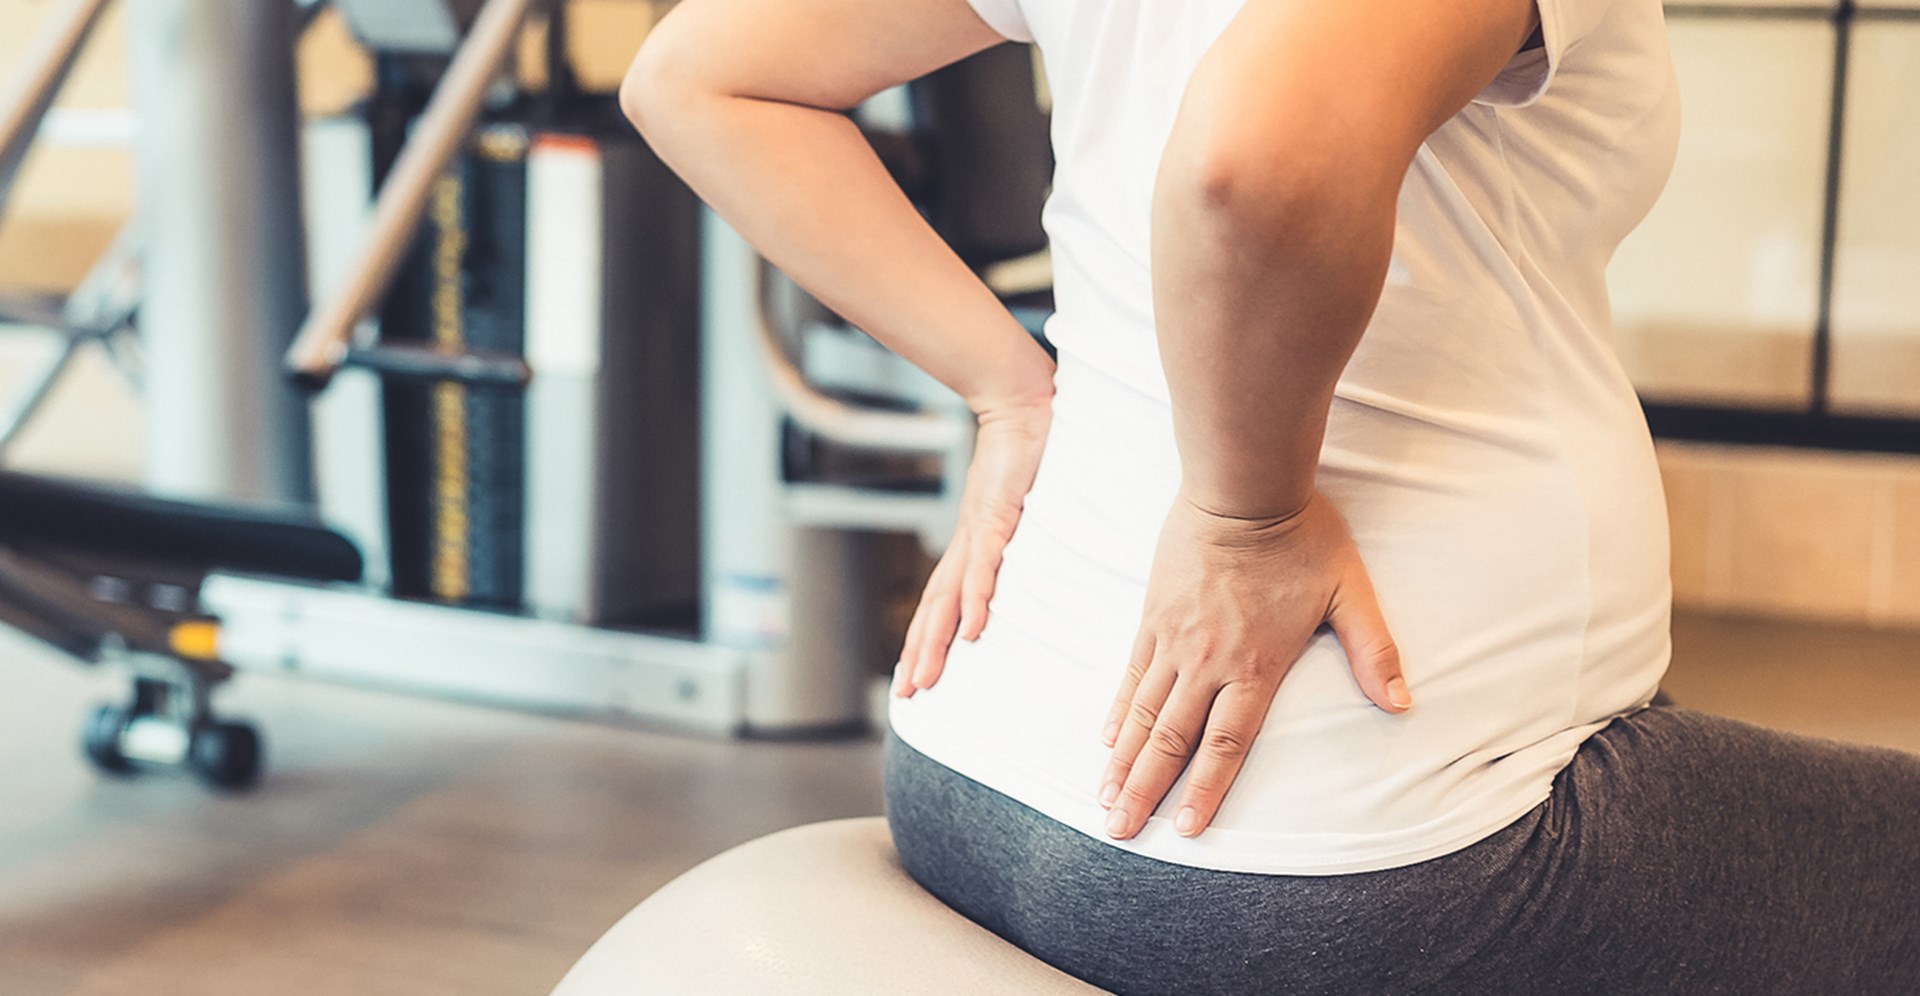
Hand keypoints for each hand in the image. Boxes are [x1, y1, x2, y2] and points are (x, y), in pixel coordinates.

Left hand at [893, 393, 1052, 696]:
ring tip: (924, 678)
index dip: (926, 636)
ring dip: (936, 641)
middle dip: (920, 653)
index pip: (941, 599)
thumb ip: (1020, 530)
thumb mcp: (1020, 502)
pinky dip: (976, 600)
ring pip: (950, 598)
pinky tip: (973, 631)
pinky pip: (985, 567)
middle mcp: (968, 543)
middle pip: (936, 609)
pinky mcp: (997, 517)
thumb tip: (1026, 553)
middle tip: (906, 694)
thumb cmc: (1026, 450)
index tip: (916, 672)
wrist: (1021, 402)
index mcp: (971, 542)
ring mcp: (979, 532)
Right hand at [1095, 488, 1409, 838]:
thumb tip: (1402, 703)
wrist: (1242, 485)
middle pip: (1170, 739)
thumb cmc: (1301, 536)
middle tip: (1119, 829)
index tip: (1185, 830)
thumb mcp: (1350, 592)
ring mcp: (1173, 639)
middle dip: (1144, 790)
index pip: (1226, 743)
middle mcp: (1206, 662)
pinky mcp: (1153, 616)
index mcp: (1254, 665)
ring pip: (1141, 712)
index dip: (1205, 789)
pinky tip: (1105, 739)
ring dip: (1122, 760)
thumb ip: (1374, 651)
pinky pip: (1131, 673)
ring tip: (1104, 798)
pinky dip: (1117, 710)